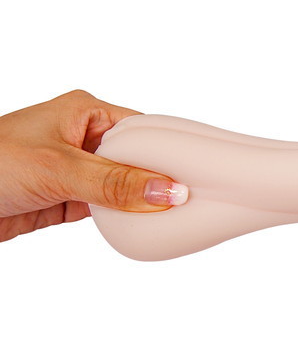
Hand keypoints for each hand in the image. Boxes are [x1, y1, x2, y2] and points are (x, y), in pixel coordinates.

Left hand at [0, 90, 188, 241]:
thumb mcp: (58, 169)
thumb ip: (115, 182)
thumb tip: (168, 191)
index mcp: (86, 112)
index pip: (143, 130)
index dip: (171, 151)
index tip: (199, 173)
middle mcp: (85, 138)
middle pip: (138, 160)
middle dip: (160, 180)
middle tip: (194, 198)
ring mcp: (79, 170)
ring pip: (125, 186)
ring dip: (142, 202)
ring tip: (176, 215)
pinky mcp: (70, 198)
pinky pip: (109, 208)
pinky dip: (124, 219)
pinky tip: (144, 225)